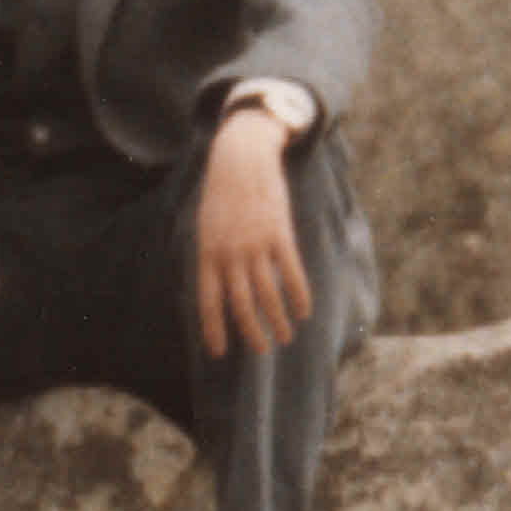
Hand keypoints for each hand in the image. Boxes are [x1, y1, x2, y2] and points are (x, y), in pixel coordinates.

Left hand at [194, 112, 309, 357]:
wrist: (240, 158)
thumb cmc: (222, 193)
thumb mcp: (206, 225)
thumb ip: (213, 256)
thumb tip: (222, 287)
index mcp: (207, 253)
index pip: (208, 300)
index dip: (213, 328)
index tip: (219, 352)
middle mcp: (229, 253)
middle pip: (241, 303)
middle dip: (252, 331)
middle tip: (262, 350)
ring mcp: (255, 245)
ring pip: (268, 293)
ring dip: (278, 319)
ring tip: (286, 336)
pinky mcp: (279, 234)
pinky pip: (291, 273)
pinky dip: (299, 295)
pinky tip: (304, 311)